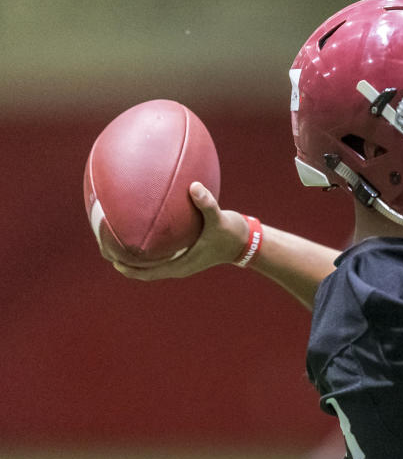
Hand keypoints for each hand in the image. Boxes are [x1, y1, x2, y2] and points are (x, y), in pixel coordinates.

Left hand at [112, 182, 247, 279]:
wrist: (244, 242)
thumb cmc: (231, 234)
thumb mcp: (220, 220)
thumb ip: (207, 204)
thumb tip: (194, 186)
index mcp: (180, 265)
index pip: (146, 273)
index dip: (127, 268)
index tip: (110, 257)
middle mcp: (175, 264)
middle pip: (140, 268)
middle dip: (120, 258)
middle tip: (102, 244)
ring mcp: (177, 259)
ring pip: (146, 261)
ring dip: (128, 252)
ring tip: (110, 236)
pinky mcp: (180, 251)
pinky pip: (156, 250)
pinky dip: (143, 242)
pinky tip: (135, 224)